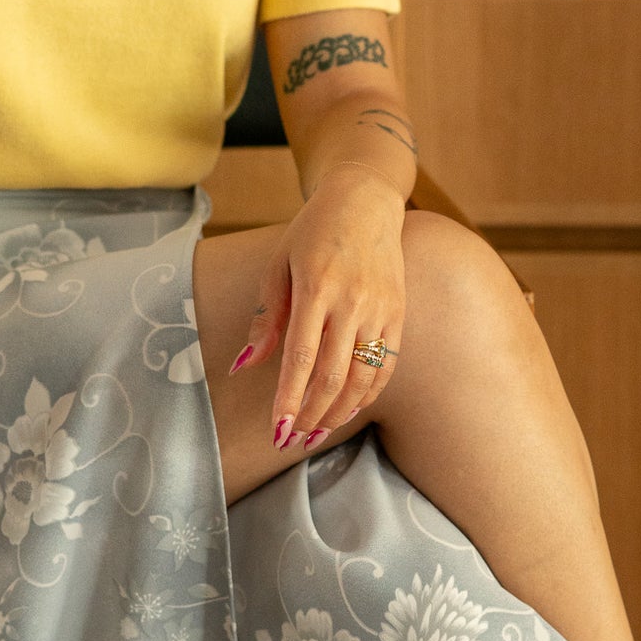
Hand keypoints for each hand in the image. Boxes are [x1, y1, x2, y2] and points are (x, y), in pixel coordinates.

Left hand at [231, 164, 405, 448]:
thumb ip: (264, 318)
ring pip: (362, 377)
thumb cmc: (313, 232)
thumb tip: (243, 367)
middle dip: (310, 415)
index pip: (301, 357)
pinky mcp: (397, 314)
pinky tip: (347, 411)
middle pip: (333, 376)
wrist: (366, 199)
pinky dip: (367, 395)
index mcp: (316, 287)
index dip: (289, 400)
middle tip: (291, 440)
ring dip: (338, 413)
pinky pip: (385, 366)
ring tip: (315, 434)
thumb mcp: (277, 265)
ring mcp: (380, 309)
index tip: (276, 430)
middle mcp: (352, 301)